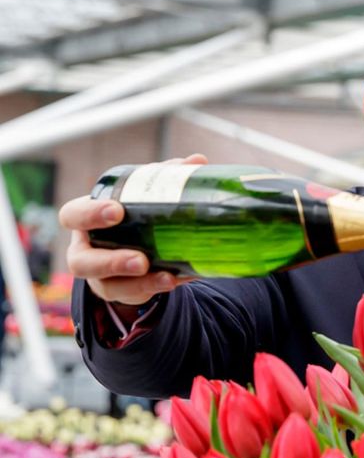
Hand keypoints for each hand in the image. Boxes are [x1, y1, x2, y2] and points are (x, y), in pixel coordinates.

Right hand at [59, 154, 206, 305]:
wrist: (134, 249)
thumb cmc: (132, 215)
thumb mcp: (143, 197)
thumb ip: (164, 178)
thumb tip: (197, 160)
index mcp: (86, 220)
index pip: (72, 216)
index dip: (89, 215)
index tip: (116, 211)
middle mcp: (87, 250)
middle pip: (81, 262)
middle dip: (110, 262)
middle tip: (140, 259)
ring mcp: (101, 277)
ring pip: (109, 287)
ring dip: (138, 284)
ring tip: (166, 278)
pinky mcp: (122, 293)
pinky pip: (135, 296)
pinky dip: (158, 288)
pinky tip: (178, 280)